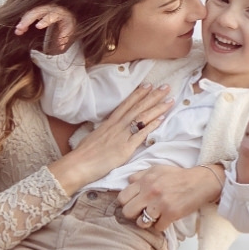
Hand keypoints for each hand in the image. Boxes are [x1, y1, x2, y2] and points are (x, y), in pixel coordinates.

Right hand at [15, 4, 78, 52]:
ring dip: (23, 21)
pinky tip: (20, 28)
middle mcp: (49, 8)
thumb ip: (64, 36)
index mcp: (59, 12)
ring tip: (18, 31)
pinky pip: (29, 12)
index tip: (38, 26)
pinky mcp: (38, 8)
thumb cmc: (67, 20)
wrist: (67, 9)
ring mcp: (43, 7)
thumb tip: (61, 47)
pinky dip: (24, 20)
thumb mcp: (69, 28)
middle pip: (37, 12)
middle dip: (28, 20)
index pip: (51, 16)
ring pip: (31, 12)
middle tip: (20, 29)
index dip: (45, 21)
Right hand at [45, 85, 172, 194]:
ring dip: (157, 108)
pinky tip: (162, 119)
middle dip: (153, 96)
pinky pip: (141, 135)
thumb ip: (105, 131)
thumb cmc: (84, 154)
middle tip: (166, 87)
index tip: (148, 85)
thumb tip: (109, 129)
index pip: (126, 105)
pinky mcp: (125, 148)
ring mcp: (122, 136)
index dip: (138, 94)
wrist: (79, 164)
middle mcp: (117, 126)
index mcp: (109, 123)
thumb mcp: (95, 137)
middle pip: (138, 107)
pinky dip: (152, 126)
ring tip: (169, 100)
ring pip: (142, 118)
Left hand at [117, 163, 224, 231]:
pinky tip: (165, 219)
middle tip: (141, 212)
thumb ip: (141, 175)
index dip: (126, 203)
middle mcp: (150, 192)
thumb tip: (128, 182)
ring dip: (146, 222)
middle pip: (127, 212)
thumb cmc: (179, 176)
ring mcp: (160, 204)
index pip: (122, 197)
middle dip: (133, 214)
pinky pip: (158, 227)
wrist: (201, 182)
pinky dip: (161, 225)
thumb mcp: (157, 169)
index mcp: (145, 181)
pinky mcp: (171, 214)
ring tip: (153, 218)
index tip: (134, 204)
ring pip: (141, 222)